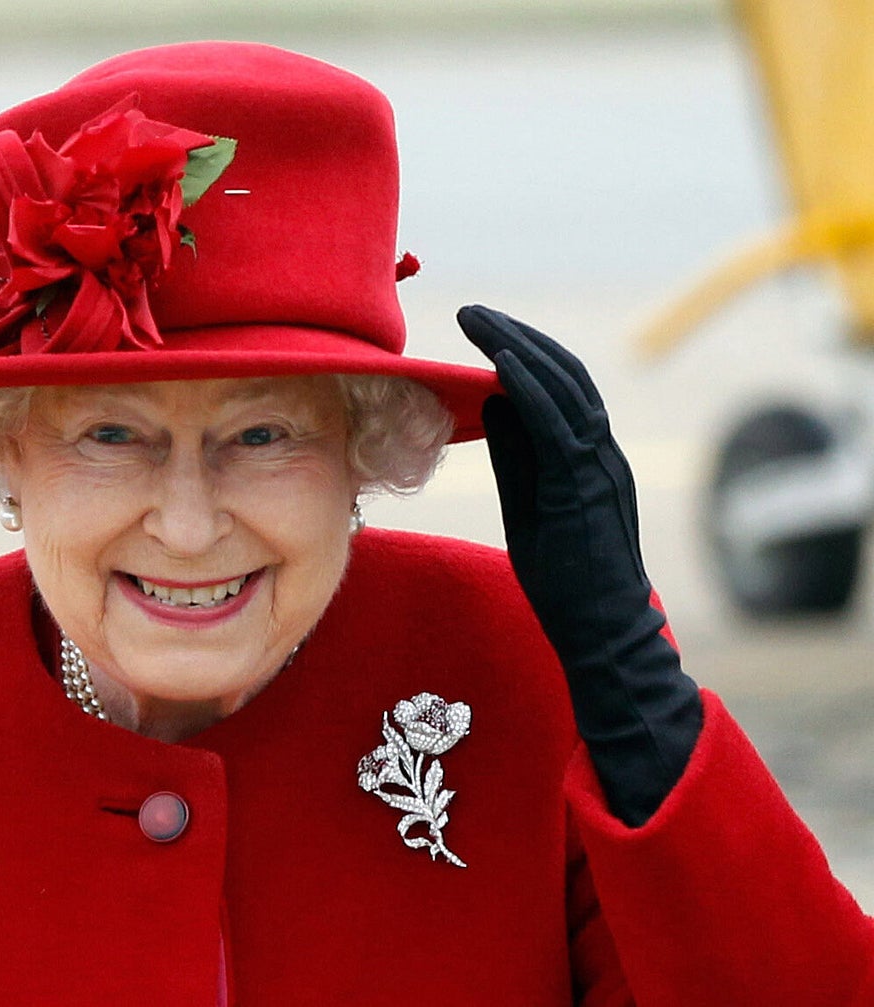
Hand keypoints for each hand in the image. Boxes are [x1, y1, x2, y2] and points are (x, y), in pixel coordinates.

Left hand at [456, 305, 701, 826]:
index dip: (524, 353)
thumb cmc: (566, 579)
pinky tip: (501, 366)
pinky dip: (533, 390)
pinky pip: (561, 426)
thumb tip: (492, 404)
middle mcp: (600, 454)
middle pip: (565, 377)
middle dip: (518, 338)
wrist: (603, 634)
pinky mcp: (586, 489)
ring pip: (566, 391)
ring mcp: (599, 469)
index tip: (483, 330)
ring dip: (522, 350)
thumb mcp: (530, 506)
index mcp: (588, 458)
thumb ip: (516, 457)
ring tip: (480, 323)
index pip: (559, 389)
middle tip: (475, 313)